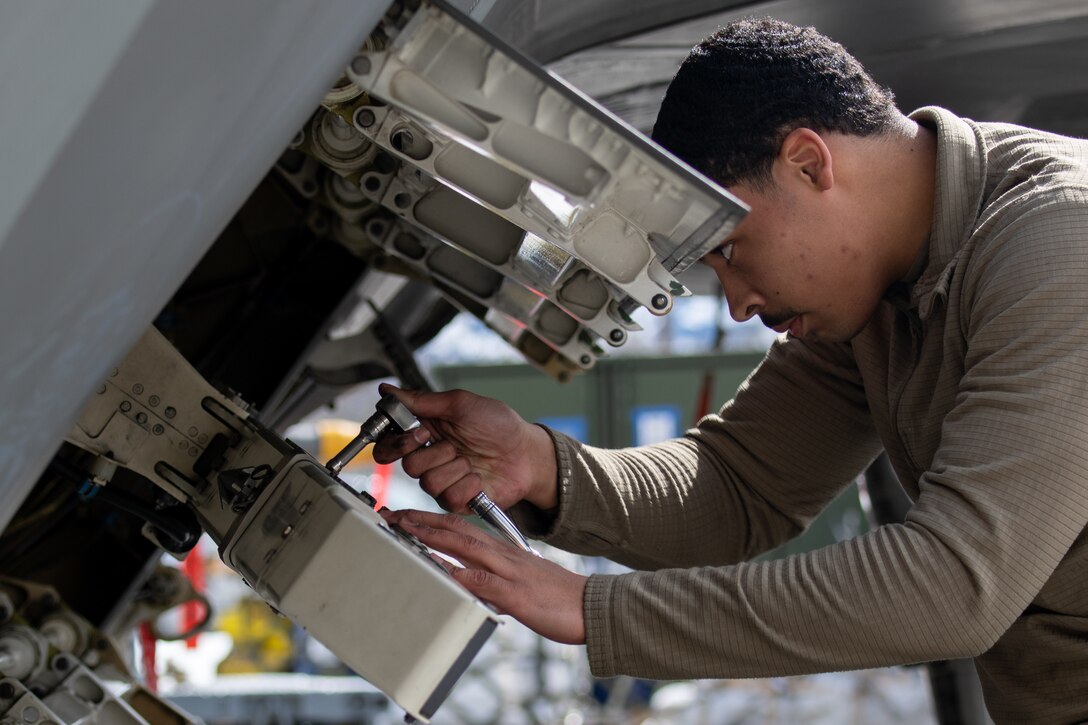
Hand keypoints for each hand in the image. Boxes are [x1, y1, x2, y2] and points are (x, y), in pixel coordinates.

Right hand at [372, 385, 557, 512]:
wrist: (526, 452)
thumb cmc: (498, 425)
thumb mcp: (460, 404)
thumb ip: (422, 400)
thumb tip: (387, 390)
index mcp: (425, 434)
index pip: (389, 446)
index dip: (396, 444)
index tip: (418, 434)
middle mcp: (430, 459)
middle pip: (408, 466)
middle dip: (435, 453)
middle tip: (454, 445)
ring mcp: (443, 482)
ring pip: (429, 483)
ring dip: (456, 468)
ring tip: (472, 460)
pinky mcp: (456, 502)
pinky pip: (449, 497)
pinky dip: (469, 484)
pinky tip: (480, 477)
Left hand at [382, 509, 585, 644]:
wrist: (594, 606)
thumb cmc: (559, 599)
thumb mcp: (522, 586)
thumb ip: (496, 584)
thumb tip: (474, 587)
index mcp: (505, 552)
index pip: (463, 528)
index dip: (433, 520)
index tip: (407, 516)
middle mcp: (505, 555)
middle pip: (458, 530)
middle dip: (423, 521)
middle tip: (392, 514)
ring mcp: (510, 572)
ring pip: (467, 547)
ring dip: (434, 537)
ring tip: (406, 530)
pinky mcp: (516, 594)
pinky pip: (483, 582)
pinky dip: (460, 574)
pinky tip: (442, 569)